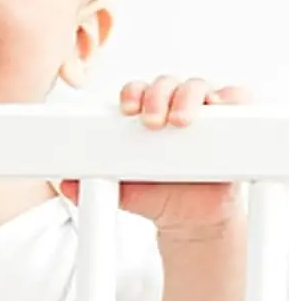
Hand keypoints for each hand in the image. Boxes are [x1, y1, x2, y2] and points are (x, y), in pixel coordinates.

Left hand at [60, 76, 249, 235]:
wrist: (187, 217)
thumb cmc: (154, 193)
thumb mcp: (121, 192)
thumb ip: (91, 187)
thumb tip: (65, 183)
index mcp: (144, 115)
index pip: (137, 92)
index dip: (131, 95)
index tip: (126, 111)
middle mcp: (173, 106)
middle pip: (166, 84)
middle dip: (157, 96)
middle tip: (151, 122)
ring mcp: (204, 111)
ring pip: (198, 86)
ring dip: (188, 97)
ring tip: (179, 122)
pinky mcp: (232, 120)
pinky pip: (236, 98)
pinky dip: (229, 98)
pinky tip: (219, 109)